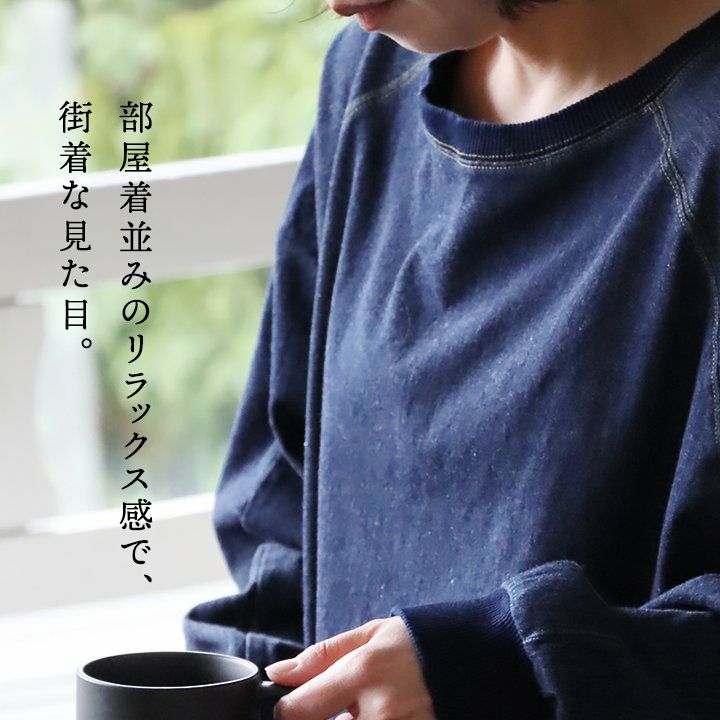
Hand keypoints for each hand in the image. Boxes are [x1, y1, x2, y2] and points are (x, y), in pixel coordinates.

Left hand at [264, 615, 435, 719]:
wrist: (478, 658)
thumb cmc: (419, 643)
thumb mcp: (371, 635)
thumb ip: (322, 656)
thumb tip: (276, 673)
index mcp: (364, 671)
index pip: (298, 710)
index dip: (287, 709)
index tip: (294, 705)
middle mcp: (382, 710)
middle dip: (327, 718)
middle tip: (344, 705)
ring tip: (371, 708)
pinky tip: (386, 718)